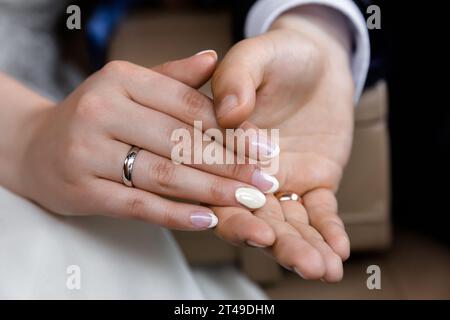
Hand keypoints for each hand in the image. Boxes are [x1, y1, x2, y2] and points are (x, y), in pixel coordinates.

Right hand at [14, 52, 274, 230]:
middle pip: (180, 142)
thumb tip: (214, 58)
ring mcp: (88, 151)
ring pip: (164, 175)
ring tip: (247, 202)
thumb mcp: (131, 86)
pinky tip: (208, 220)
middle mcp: (101, 109)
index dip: (231, 129)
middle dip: (229, 165)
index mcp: (121, 78)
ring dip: (211, 192)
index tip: (264, 148)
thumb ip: (174, 76)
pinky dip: (176, 214)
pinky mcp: (83, 189)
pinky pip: (139, 205)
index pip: (188, 105)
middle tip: (264, 182)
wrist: (39, 148)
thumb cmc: (98, 115)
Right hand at [211, 7, 354, 279]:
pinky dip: (330, 231)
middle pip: (259, 218)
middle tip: (304, 264)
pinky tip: (340, 251)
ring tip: (325, 269)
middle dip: (281, 244)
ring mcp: (284, 182)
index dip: (238, 216)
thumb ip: (236, 79)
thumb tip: (227, 111)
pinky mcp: (315, 181)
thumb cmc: (277, 56)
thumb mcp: (254, 57)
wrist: (315, 61)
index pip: (221, 191)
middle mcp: (250, 175)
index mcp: (225, 151)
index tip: (260, 233)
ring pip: (291, 223)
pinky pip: (321, 211)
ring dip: (307, 247)